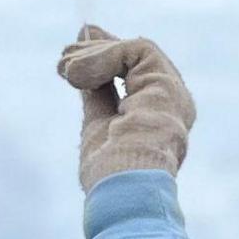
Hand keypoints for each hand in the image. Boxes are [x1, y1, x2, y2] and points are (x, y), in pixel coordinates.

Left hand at [62, 27, 194, 189]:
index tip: (74, 50)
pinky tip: (79, 74)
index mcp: (159, 119)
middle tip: (64, 53)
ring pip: (135, 52)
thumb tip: (83, 60)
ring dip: (93, 55)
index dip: (105, 56)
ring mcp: (174, 95)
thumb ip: (96, 91)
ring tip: (66, 70)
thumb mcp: (98, 123)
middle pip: (137, 60)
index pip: (134, 75)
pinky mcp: (168, 84)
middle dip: (97, 49)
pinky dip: (104, 56)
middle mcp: (174, 105)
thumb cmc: (110, 173)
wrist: (124, 188)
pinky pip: (137, 50)